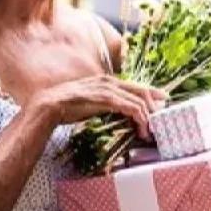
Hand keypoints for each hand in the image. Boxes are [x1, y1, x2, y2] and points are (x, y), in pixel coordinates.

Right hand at [30, 76, 165, 138]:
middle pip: (141, 90)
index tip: (162, 101)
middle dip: (154, 104)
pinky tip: (142, 126)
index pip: (135, 86)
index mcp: (107, 81)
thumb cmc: (68, 107)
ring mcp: (108, 89)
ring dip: (147, 115)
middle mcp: (110, 82)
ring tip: (149, 129)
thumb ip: (104, 103)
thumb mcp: (91, 102)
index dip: (151, 94)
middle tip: (161, 117)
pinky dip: (140, 116)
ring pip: (139, 99)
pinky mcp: (106, 98)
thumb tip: (117, 110)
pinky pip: (130, 107)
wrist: (48, 106)